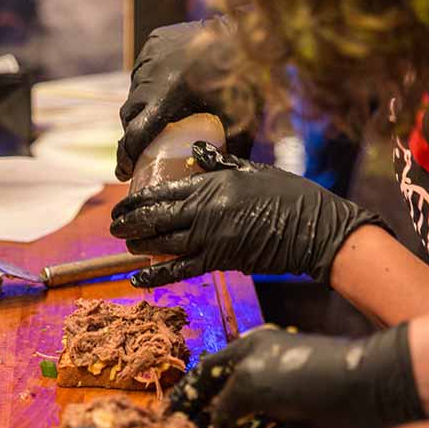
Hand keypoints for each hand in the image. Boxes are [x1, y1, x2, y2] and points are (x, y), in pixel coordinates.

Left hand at [110, 143, 385, 287]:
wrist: (315, 229)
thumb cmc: (289, 195)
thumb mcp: (253, 170)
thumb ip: (221, 163)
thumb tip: (198, 149)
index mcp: (213, 184)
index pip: (163, 190)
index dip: (136, 198)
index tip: (121, 201)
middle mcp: (206, 210)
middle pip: (155, 217)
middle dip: (129, 221)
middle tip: (113, 223)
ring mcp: (211, 237)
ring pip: (162, 243)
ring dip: (138, 244)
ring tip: (124, 243)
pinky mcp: (220, 261)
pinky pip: (180, 270)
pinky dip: (156, 275)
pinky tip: (136, 278)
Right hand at [116, 18, 258, 181]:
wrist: (249, 32)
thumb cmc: (246, 79)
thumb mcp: (237, 120)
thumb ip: (228, 152)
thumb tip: (220, 181)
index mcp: (167, 96)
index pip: (135, 135)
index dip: (127, 157)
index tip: (125, 172)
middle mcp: (152, 76)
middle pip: (130, 115)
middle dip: (135, 134)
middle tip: (145, 148)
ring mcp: (150, 56)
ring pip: (136, 91)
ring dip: (143, 106)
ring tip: (161, 116)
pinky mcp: (154, 41)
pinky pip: (145, 70)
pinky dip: (152, 83)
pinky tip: (168, 88)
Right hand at [170, 325, 425, 427]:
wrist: (371, 392)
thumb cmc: (307, 375)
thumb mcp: (251, 382)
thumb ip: (222, 408)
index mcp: (250, 352)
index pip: (206, 374)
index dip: (185, 395)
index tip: (165, 418)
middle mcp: (265, 376)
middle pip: (224, 403)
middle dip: (203, 424)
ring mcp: (285, 405)